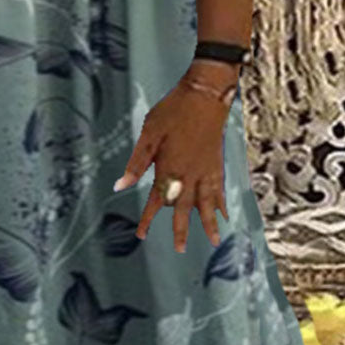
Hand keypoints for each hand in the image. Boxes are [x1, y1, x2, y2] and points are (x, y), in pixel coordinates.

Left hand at [114, 67, 231, 253]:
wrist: (205, 94)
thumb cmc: (173, 111)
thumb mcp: (149, 134)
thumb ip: (136, 163)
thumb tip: (120, 185)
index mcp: (170, 168)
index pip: (157, 201)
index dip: (149, 219)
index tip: (142, 234)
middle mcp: (190, 174)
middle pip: (185, 208)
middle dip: (181, 230)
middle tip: (179, 250)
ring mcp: (206, 169)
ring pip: (207, 203)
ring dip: (209, 223)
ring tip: (214, 241)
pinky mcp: (217, 162)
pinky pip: (219, 189)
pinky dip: (221, 203)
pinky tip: (224, 213)